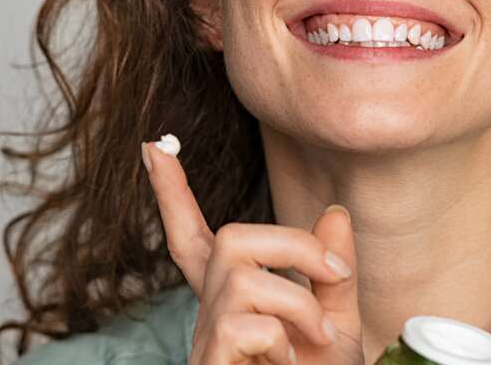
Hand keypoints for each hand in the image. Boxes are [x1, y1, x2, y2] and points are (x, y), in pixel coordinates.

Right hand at [142, 138, 364, 363]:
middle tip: (336, 275)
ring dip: (300, 303)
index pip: (195, 240)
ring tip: (319, 337)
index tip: (154, 147)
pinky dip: (280, 340)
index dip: (172, 197)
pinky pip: (241, 326)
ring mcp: (207, 342)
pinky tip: (287, 362)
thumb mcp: (335, 326)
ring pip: (243, 280)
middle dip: (293, 245)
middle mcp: (212, 315)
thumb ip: (331, 277)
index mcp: (234, 301)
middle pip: (230, 239)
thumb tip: (334, 213)